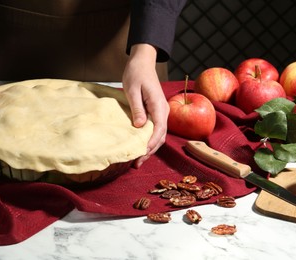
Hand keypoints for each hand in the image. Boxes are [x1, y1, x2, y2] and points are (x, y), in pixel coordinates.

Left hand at [122, 44, 168, 167]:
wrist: (142, 62)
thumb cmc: (136, 73)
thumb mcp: (132, 89)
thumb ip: (137, 108)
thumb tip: (139, 126)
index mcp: (158, 105)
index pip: (159, 129)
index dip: (151, 143)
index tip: (141, 153)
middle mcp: (163, 110)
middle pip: (160, 136)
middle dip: (149, 150)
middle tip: (136, 163)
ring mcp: (161, 111)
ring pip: (158, 134)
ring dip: (150, 148)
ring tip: (137, 160)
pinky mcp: (156, 112)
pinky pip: (155, 129)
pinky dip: (149, 140)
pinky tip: (140, 147)